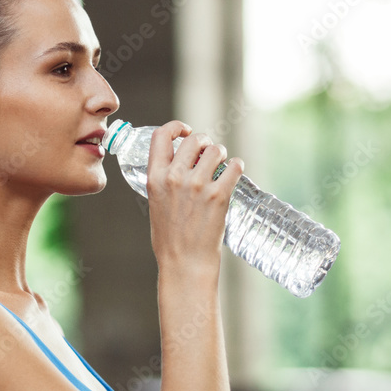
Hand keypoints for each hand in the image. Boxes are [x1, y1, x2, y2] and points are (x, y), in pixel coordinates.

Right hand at [146, 120, 243, 267]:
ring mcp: (198, 185)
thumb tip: (180, 163)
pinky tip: (234, 172)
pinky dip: (237, 166)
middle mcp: (175, 177)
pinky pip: (234, 166)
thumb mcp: (156, 203)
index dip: (176, 127)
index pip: (161, 135)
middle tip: (209, 153)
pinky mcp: (219, 195)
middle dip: (205, 142)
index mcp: (154, 178)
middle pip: (195, 139)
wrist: (185, 263)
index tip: (185, 131)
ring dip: (222, 154)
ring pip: (216, 150)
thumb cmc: (169, 238)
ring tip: (222, 165)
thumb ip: (164, 180)